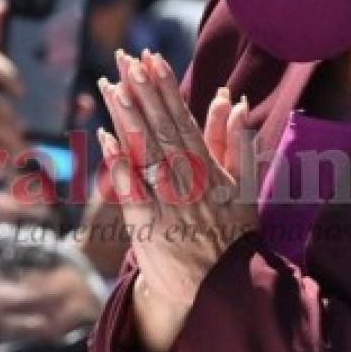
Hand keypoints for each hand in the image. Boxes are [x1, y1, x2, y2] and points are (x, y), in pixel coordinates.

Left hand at [96, 50, 256, 351]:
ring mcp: (168, 204)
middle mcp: (189, 183)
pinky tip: (105, 138)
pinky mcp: (149, 227)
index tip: (152, 59)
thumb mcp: (245, 189)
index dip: (166, 88)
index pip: (183, 120)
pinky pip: (131, 191)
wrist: (220, 292)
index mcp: (210, 170)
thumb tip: (234, 102)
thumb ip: (238, 144)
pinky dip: (118, 163)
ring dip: (128, 118)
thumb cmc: (231, 236)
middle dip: (143, 92)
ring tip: (111, 86)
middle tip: (125, 60)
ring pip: (144, 153)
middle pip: (160, 129)